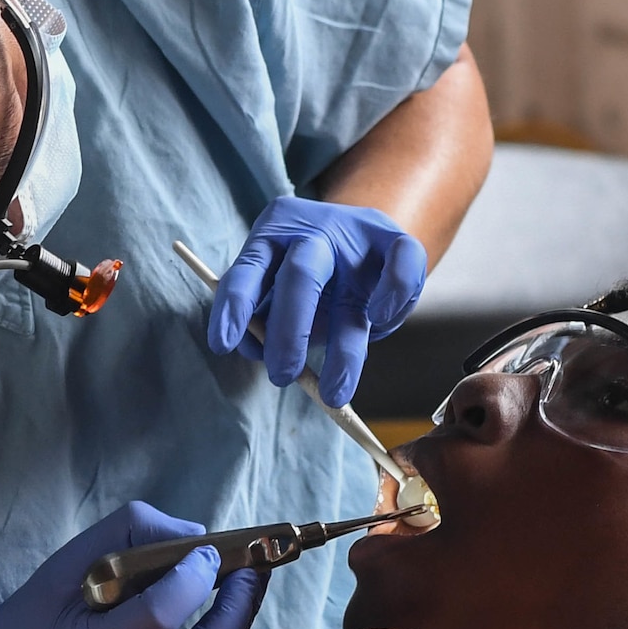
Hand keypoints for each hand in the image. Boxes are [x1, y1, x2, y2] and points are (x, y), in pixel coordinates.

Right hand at [0, 502, 268, 628]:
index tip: (205, 552)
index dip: (192, 575)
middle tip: (251, 565)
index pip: (163, 610)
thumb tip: (194, 535)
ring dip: (236, 618)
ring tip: (243, 581)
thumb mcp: (72, 557)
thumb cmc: (38, 613)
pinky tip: (222, 608)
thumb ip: (131, 532)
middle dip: (238, 598)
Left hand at [209, 197, 427, 406]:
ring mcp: (356, 237)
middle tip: (282, 375)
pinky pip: (404, 264)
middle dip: (289, 335)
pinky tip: (379, 320)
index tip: (223, 345)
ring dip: (342, 354)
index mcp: (274, 236)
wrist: (358, 235)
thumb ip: (262, 313)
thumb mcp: (277, 285)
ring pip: (349, 296)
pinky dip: (395, 297)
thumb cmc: (310, 273)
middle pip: (300, 279)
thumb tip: (253, 350)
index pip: (247, 271)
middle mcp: (313, 234)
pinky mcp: (395, 240)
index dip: (234, 307)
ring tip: (334, 394)